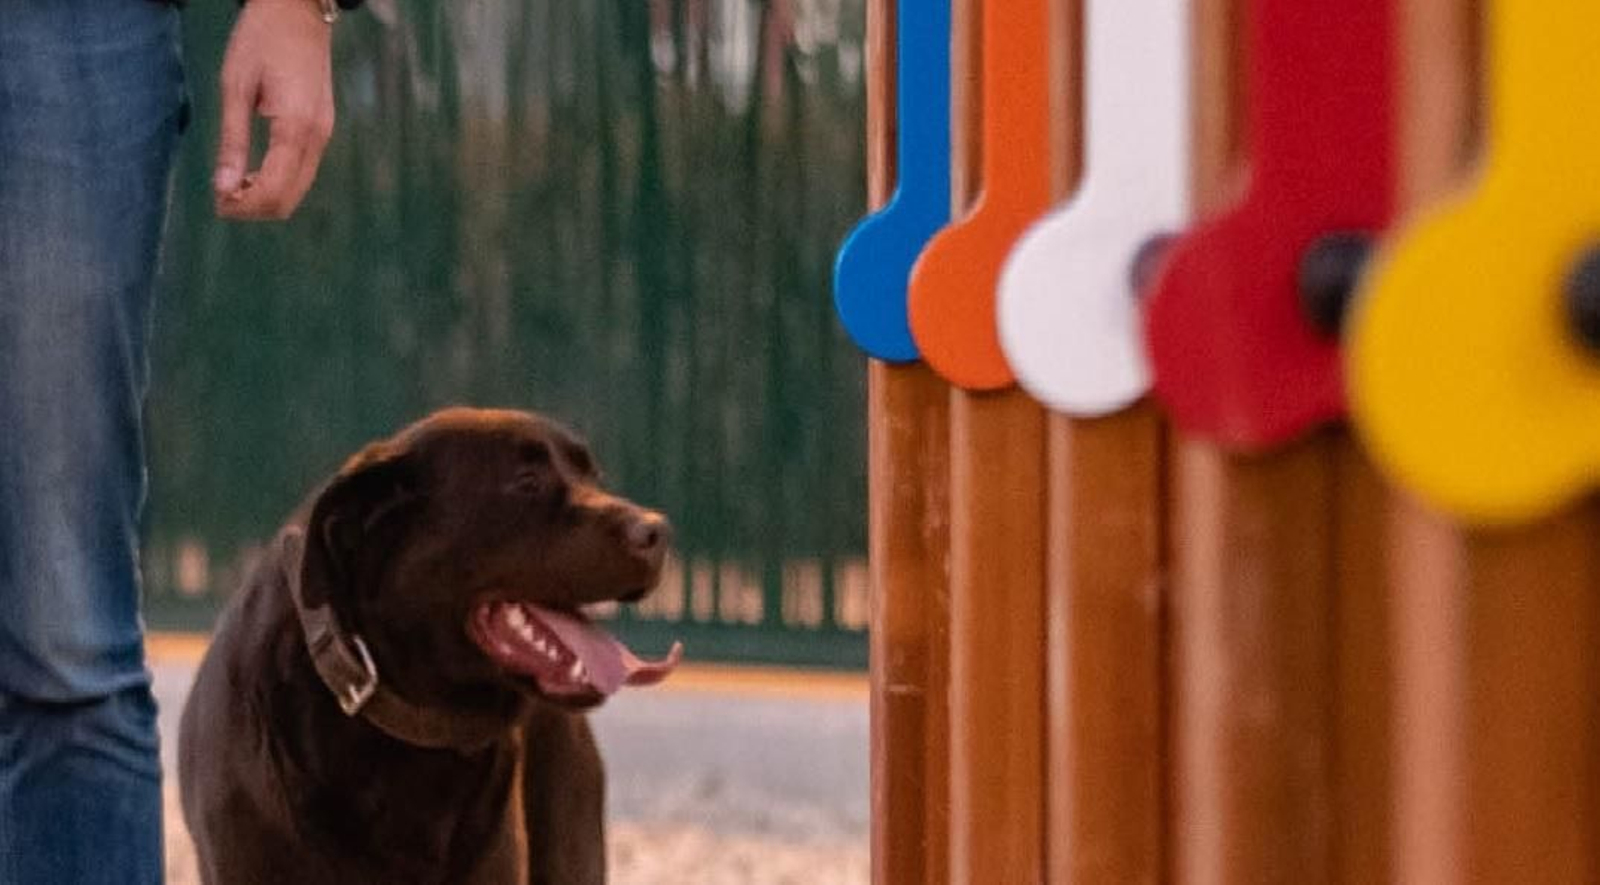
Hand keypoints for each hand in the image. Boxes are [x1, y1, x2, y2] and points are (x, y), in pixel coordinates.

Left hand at [214, 0, 334, 220]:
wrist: (298, 11)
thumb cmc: (261, 40)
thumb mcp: (235, 86)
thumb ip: (232, 141)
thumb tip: (223, 187)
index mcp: (295, 126)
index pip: (274, 189)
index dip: (244, 205)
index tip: (216, 202)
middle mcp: (317, 137)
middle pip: (289, 199)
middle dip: (254, 208)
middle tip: (220, 200)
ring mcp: (324, 134)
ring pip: (298, 190)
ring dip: (265, 197)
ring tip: (233, 186)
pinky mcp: (322, 130)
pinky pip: (302, 172)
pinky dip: (278, 183)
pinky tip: (254, 172)